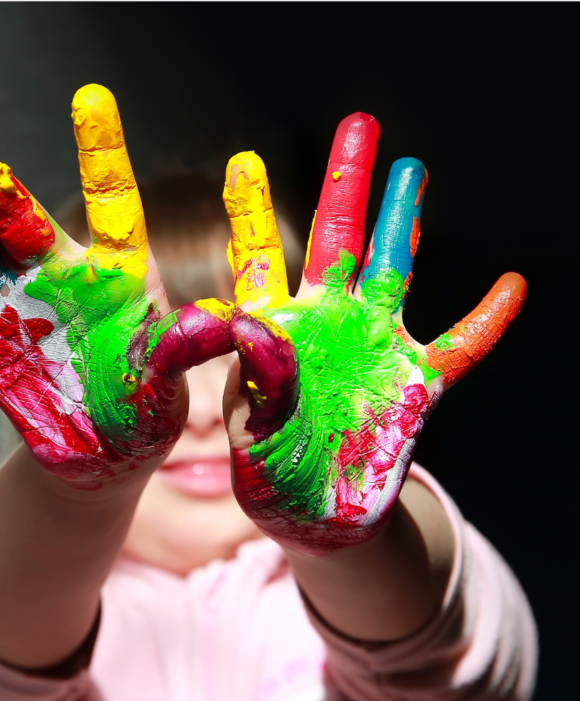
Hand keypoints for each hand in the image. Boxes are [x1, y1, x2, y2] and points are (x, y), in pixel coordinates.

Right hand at [0, 85, 232, 487]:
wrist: (108, 454)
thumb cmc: (147, 412)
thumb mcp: (170, 383)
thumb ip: (183, 352)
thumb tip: (222, 324)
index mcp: (118, 280)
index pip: (111, 205)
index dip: (101, 154)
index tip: (91, 97)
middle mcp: (63, 281)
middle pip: (20, 216)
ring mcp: (20, 311)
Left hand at [221, 114, 525, 553]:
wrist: (317, 519)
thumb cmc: (274, 477)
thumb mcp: (254, 435)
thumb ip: (258, 382)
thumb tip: (250, 321)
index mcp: (276, 337)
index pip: (260, 262)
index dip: (251, 213)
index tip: (243, 162)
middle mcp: (328, 329)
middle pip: (339, 243)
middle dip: (348, 186)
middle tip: (359, 127)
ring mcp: (374, 351)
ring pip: (396, 273)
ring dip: (409, 225)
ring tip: (412, 172)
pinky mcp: (415, 388)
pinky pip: (460, 349)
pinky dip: (486, 323)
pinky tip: (512, 287)